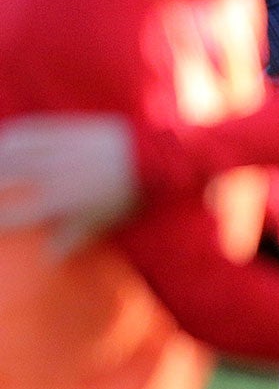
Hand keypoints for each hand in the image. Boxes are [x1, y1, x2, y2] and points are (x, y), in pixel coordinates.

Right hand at [0, 114, 139, 255]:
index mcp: (62, 200)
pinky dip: (12, 137)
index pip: (15, 214)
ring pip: (11, 153)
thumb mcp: (104, 220)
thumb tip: (48, 259)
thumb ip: (72, 238)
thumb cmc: (129, 194)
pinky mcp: (67, 130)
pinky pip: (30, 131)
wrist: (153, 155)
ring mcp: (59, 150)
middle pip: (5, 178)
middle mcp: (54, 174)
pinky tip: (3, 142)